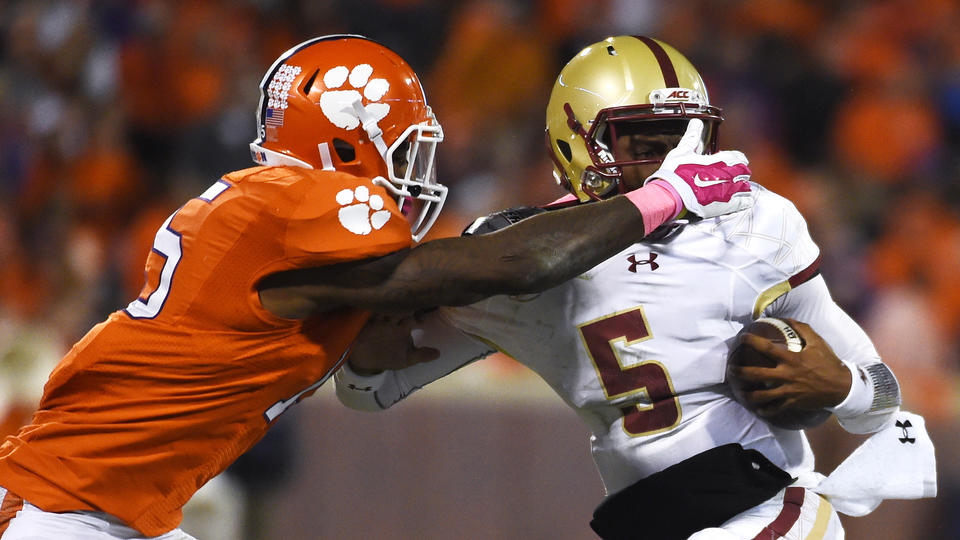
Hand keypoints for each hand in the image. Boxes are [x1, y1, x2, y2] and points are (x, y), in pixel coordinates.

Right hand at [347, 312, 439, 374]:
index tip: (421, 322)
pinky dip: (375, 310)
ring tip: (394, 313)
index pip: (417, 314)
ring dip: (391, 308)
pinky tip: (378, 314)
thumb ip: (421, 355)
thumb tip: (438, 354)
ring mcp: (381, 316)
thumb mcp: (406, 358)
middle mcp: (395, 317)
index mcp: (406, 324)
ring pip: (388, 306)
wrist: (365, 360)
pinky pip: (372, 310)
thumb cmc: (388, 357)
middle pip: (403, 306)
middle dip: (406, 308)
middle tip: (408, 312)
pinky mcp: (367, 318)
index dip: (420, 316)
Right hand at [644, 119, 752, 218]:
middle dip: (738, 173)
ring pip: (746, 186)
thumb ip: (692, 137)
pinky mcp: (728, 205)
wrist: (670, 196)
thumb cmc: (675, 175)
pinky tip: (738, 200)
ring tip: (732, 189)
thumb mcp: (682, 152)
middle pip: (744, 171)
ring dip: (740, 187)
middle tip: (729, 176)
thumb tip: (696, 123)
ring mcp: (730, 190)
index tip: (731, 162)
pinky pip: (745, 202)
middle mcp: (729, 174)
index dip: (735, 159)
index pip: (738, 157)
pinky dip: (744, 200)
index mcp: (720, 159)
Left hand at [729, 319, 851, 417]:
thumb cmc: (829, 362)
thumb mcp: (818, 343)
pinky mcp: (793, 403)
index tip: (741, 337)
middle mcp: (787, 375)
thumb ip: (802, 329)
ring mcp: (789, 391)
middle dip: (740, 372)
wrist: (842, 387)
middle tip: (730, 369)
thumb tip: (788, 318)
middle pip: (757, 374)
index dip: (751, 341)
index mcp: (792, 358)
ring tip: (739, 393)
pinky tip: (756, 408)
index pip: (766, 348)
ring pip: (762, 396)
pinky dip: (764, 410)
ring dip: (748, 395)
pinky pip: (774, 409)